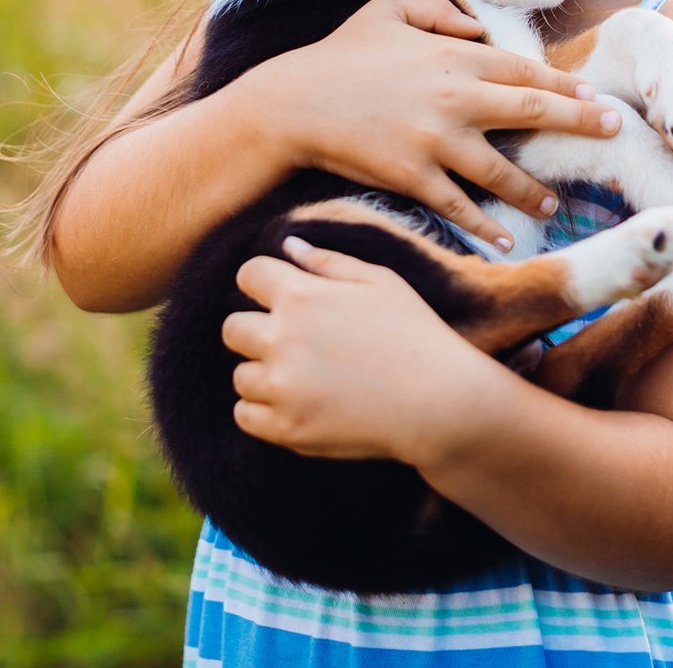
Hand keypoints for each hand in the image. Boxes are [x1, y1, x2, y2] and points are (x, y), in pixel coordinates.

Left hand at [223, 236, 494, 462]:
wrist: (440, 403)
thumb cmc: (416, 335)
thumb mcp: (381, 283)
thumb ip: (329, 262)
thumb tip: (288, 245)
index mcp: (301, 296)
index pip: (248, 276)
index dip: (264, 283)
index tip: (281, 296)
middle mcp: (282, 339)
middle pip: (232, 328)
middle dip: (258, 330)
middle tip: (296, 343)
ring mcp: (281, 387)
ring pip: (241, 376)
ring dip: (265, 374)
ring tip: (306, 378)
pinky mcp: (286, 428)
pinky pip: (245, 415)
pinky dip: (262, 411)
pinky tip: (296, 403)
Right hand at [239, 0, 621, 246]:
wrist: (292, 103)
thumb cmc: (339, 56)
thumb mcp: (387, 12)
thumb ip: (438, 11)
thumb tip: (476, 26)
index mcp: (452, 55)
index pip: (524, 70)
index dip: (564, 85)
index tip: (595, 97)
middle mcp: (453, 97)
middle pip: (532, 112)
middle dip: (579, 122)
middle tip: (613, 132)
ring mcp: (435, 140)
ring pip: (502, 170)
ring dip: (533, 189)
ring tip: (552, 203)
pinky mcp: (412, 176)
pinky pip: (458, 206)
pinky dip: (484, 225)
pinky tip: (503, 241)